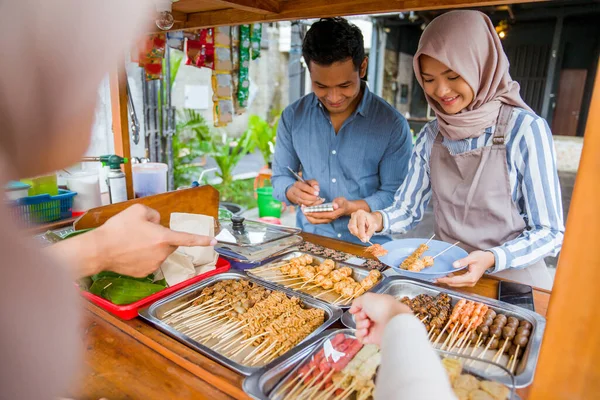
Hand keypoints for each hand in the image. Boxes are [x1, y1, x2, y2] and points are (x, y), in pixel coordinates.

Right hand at [54, 204, 216, 277]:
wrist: (99, 250)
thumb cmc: (118, 229)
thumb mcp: (138, 211)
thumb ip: (154, 214)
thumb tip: (157, 222)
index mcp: (163, 238)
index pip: (187, 239)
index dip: (202, 239)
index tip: (214, 241)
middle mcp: (162, 253)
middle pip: (169, 244)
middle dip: (161, 238)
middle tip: (141, 233)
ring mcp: (154, 265)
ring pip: (158, 254)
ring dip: (151, 248)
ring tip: (131, 242)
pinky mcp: (144, 273)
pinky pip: (149, 263)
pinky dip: (142, 258)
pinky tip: (129, 252)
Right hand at [286, 179, 322, 206]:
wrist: (297, 191)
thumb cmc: (305, 185)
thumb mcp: (309, 182)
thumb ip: (314, 183)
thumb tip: (317, 189)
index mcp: (297, 184)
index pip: (304, 187)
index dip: (311, 190)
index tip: (317, 193)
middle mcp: (294, 191)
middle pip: (303, 196)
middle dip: (311, 197)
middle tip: (317, 197)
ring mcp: (295, 198)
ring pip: (304, 202)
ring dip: (312, 202)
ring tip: (318, 199)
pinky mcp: (298, 204)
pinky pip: (305, 206)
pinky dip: (312, 205)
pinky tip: (317, 202)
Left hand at [302, 197, 349, 224]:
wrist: (345, 208)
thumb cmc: (343, 204)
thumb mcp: (342, 201)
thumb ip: (338, 203)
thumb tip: (334, 205)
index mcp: (331, 215)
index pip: (319, 215)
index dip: (312, 213)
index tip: (305, 209)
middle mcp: (327, 219)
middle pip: (314, 220)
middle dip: (307, 215)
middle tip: (302, 208)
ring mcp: (325, 220)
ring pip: (313, 221)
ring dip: (307, 215)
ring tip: (303, 208)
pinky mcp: (323, 219)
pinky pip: (315, 219)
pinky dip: (310, 215)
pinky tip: (307, 209)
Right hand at [348, 210, 382, 242]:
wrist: (370, 219)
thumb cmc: (372, 221)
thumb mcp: (374, 226)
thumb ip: (370, 232)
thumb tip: (366, 239)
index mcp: (361, 213)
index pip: (360, 225)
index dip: (362, 233)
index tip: (364, 240)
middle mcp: (355, 214)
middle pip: (353, 227)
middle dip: (358, 234)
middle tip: (363, 240)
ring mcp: (351, 218)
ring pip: (351, 229)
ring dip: (357, 234)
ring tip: (363, 234)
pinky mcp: (350, 222)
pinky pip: (351, 230)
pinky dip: (355, 233)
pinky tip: (360, 232)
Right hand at [349, 293, 412, 344]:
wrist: (393, 321)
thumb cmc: (382, 307)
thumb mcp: (367, 298)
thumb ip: (356, 302)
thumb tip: (352, 310)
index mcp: (375, 307)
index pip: (361, 309)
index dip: (358, 309)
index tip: (360, 309)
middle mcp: (375, 317)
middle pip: (359, 318)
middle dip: (359, 317)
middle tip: (365, 316)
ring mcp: (374, 328)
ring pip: (359, 328)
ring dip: (360, 325)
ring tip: (368, 324)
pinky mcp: (373, 338)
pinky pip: (361, 338)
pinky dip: (360, 334)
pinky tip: (365, 331)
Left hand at [435, 250, 494, 286]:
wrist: (489, 259)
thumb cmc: (481, 257)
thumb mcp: (472, 257)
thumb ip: (463, 261)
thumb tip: (453, 265)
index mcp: (471, 278)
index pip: (455, 280)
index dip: (445, 280)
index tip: (437, 278)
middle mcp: (470, 282)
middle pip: (454, 284)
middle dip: (444, 281)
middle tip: (434, 278)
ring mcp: (470, 283)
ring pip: (456, 284)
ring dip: (447, 281)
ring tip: (438, 277)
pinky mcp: (469, 281)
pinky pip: (458, 282)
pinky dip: (451, 280)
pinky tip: (446, 275)